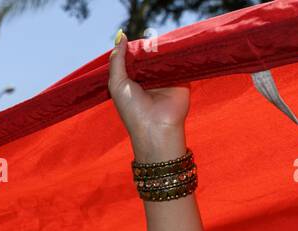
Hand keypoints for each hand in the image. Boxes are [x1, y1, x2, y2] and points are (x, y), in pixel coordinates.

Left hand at [107, 31, 190, 158]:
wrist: (156, 129)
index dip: (133, 47)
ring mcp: (166, 77)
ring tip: (160, 39)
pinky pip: (180, 61)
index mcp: (134, 79)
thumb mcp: (117, 83)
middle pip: (150, 54)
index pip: (134, 56)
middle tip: (148, 35)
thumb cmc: (132, 109)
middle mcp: (150, 78)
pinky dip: (178, 53)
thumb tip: (121, 36)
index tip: (131, 37)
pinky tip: (175, 45)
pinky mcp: (181, 79)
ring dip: (163, 48)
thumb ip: (116, 60)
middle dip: (149, 46)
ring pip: (165, 55)